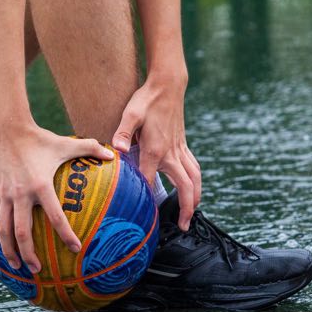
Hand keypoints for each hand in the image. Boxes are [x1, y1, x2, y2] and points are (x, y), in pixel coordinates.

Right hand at [0, 124, 112, 272]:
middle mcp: (20, 194)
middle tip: (37, 269)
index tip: (75, 249)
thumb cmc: (40, 138)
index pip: (55, 217)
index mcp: (41, 186)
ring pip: (2, 229)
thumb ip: (91, 148)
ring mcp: (3, 194)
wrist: (7, 128)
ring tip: (15, 265)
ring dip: (7, 250)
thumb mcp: (66, 143)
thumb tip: (114, 154)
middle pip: (21, 232)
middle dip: (28, 254)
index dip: (66, 235)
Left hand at [112, 73, 201, 230]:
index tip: (144, 215)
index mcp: (156, 149)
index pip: (151, 180)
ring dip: (196, 197)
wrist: (167, 85)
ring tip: (192, 214)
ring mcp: (180, 149)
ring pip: (195, 178)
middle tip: (184, 226)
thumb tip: (115, 150)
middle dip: (187, 208)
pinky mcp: (183, 145)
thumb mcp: (131, 113)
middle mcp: (172, 153)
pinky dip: (196, 182)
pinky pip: (194, 168)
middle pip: (185, 186)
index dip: (147, 198)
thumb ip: (123, 132)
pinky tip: (192, 190)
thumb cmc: (147, 100)